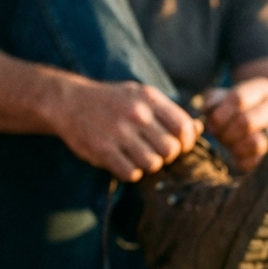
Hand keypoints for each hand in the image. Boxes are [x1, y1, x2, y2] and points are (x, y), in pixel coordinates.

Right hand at [53, 79, 201, 181]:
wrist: (68, 102)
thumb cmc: (110, 101)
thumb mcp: (139, 94)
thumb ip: (167, 111)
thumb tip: (198, 129)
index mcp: (148, 98)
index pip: (184, 128)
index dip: (186, 142)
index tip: (177, 145)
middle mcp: (136, 114)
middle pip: (171, 150)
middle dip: (166, 156)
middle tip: (155, 153)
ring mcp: (119, 133)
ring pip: (153, 164)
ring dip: (148, 165)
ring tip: (138, 157)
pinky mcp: (103, 150)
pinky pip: (131, 174)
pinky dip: (131, 173)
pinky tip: (124, 163)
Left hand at [204, 78, 267, 171]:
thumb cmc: (239, 111)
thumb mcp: (225, 99)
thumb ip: (213, 100)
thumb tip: (209, 107)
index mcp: (262, 88)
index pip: (237, 99)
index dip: (219, 115)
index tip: (211, 126)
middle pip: (246, 121)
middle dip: (226, 133)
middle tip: (219, 138)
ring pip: (257, 142)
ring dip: (235, 148)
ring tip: (230, 147)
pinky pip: (262, 160)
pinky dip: (245, 161)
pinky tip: (238, 158)